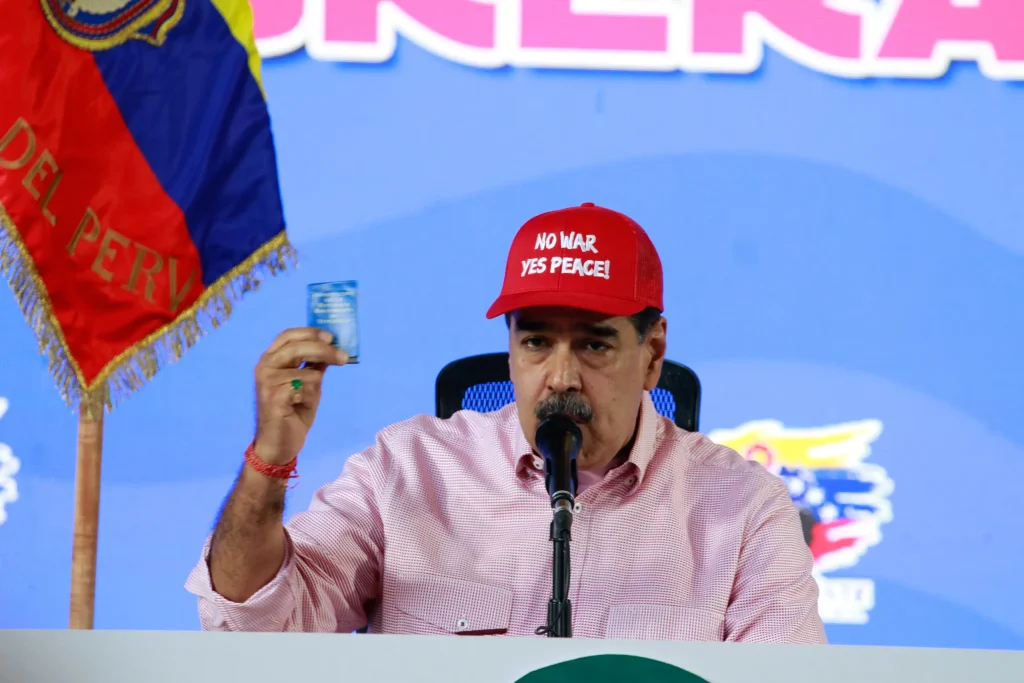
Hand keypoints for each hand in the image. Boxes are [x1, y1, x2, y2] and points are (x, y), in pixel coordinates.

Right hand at [253, 328, 348, 464]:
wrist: (279, 443)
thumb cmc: (293, 412)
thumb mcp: (308, 384)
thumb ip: (314, 365)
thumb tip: (332, 347)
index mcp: (271, 359)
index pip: (288, 335)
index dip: (310, 332)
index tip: (331, 336)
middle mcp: (265, 367)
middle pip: (297, 346)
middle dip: (323, 350)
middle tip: (343, 356)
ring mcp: (267, 381)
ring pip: (305, 371)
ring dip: (315, 384)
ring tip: (309, 397)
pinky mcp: (273, 397)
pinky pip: (303, 388)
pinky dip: (309, 397)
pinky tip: (299, 407)